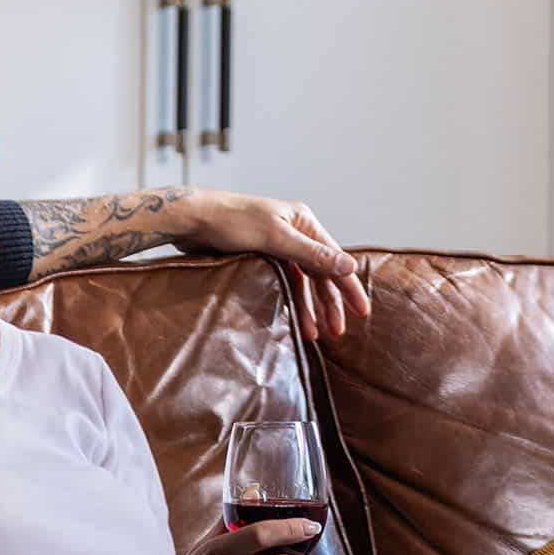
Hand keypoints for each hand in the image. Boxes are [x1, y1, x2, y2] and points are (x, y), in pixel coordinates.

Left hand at [175, 191, 370, 339]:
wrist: (191, 219)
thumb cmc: (231, 221)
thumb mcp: (275, 237)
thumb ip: (312, 254)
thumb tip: (348, 265)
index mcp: (302, 221)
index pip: (334, 258)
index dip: (348, 286)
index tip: (361, 311)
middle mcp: (294, 232)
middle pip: (319, 273)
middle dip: (329, 303)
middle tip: (337, 331)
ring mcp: (277, 245)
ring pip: (301, 281)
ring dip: (309, 307)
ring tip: (315, 335)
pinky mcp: (260, 256)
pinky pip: (283, 283)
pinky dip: (290, 301)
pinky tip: (293, 321)